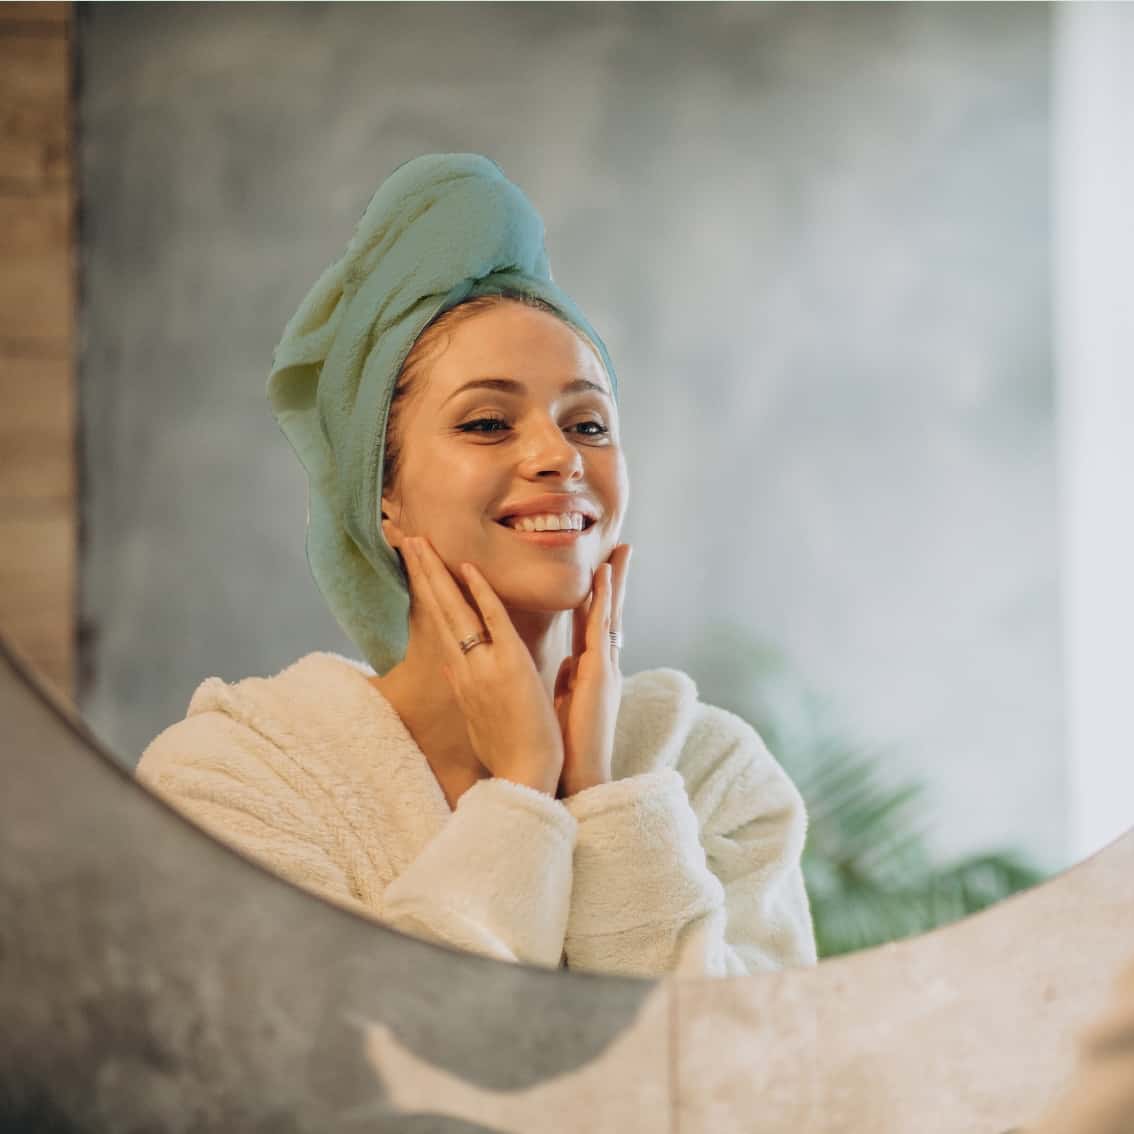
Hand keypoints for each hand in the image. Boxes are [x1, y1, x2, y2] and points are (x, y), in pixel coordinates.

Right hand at [400, 535, 564, 795]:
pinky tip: (467, 567)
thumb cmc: (507, 752)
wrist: (525, 777)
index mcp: (461, 676)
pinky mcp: (509, 666)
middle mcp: (465, 667)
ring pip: (456, 610)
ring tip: (419, 542)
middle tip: (406, 538)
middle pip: (439, 610)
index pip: (439, 624)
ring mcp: (484, 665)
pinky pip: (493, 621)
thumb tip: (449, 662)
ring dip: (437, 573)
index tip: (415, 565)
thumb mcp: (477, 718)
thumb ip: (463, 685)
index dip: (426, 592)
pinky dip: (480, 593)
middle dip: (422, 572)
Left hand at [553, 544, 631, 798]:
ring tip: (619, 552)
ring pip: (610, 615)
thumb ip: (565, 681)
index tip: (601, 570)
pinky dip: (603, 601)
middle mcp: (602, 666)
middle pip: (608, 613)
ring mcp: (604, 669)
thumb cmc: (565, 747)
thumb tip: (564, 664)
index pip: (593, 625)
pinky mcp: (599, 674)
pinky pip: (601, 629)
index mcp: (590, 673)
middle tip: (622, 548)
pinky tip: (604, 577)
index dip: (597, 597)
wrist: (576, 777)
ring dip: (614, 582)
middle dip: (615, 581)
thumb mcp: (562, 705)